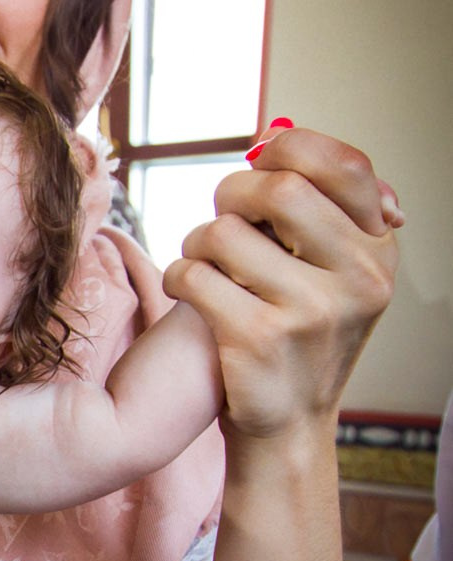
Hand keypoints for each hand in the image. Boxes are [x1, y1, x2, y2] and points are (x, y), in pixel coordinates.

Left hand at [163, 122, 399, 442]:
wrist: (287, 426)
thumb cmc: (298, 333)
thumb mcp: (333, 272)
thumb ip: (318, 207)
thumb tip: (275, 134)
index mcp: (379, 251)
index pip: (344, 165)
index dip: (289, 149)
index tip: (260, 161)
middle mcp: (357, 279)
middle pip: (280, 189)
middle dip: (232, 194)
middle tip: (221, 218)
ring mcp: (311, 311)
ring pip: (226, 232)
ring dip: (198, 240)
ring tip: (203, 262)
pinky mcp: (260, 339)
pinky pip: (196, 275)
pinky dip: (180, 275)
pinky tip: (189, 292)